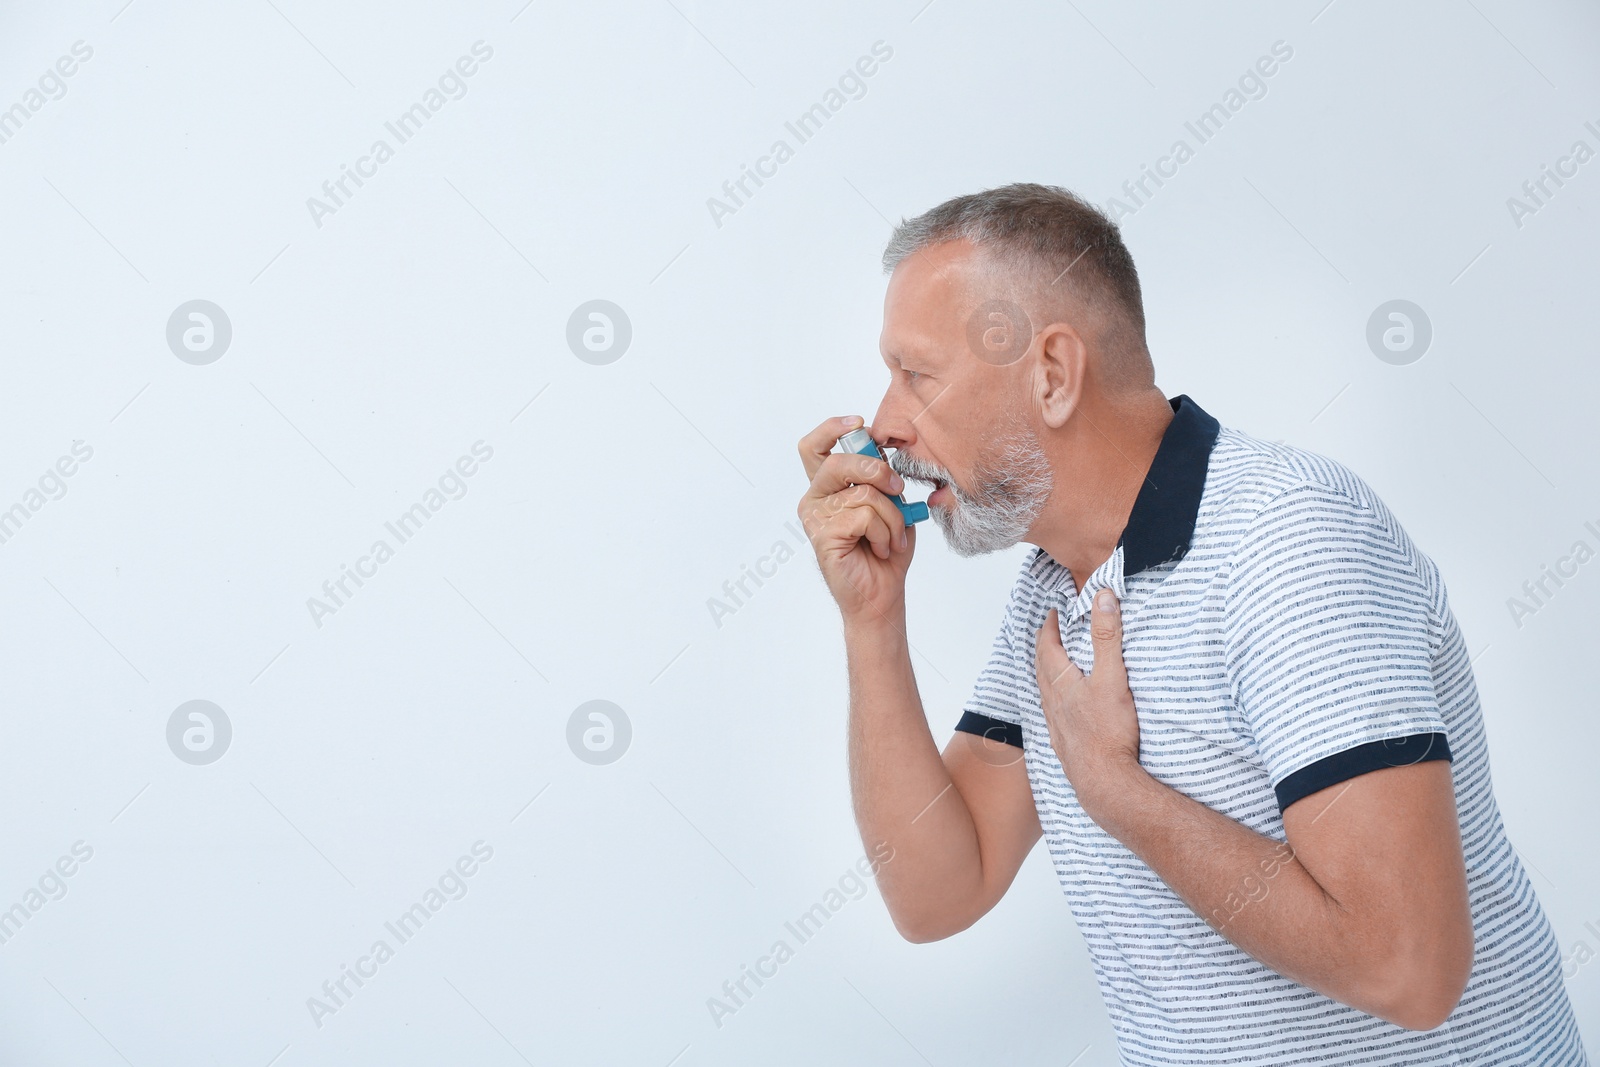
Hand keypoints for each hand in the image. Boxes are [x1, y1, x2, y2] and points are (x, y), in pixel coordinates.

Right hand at [796, 416, 915, 623]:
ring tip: (893, 537)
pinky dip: (885, 532)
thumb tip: (884, 450)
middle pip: (838, 462)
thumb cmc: (885, 549)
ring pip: (863, 494)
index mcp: (829, 485)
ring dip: (892, 516)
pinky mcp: (821, 535)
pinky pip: (864, 517)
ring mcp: (815, 517)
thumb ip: (883, 477)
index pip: (815, 445)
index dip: (833, 427)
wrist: (882, 594)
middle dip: (878, 470)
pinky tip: (881, 548)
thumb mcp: (891, 504)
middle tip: (898, 489)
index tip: (860, 423)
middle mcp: (816, 498)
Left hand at [1035, 590, 1143, 819]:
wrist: (1105, 782)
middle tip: (1050, 632)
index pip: (1046, 645)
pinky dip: (1054, 700)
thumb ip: (1106, 637)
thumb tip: (1102, 598)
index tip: (1054, 612)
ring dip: (1046, 673)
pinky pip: (1052, 714)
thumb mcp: (1112, 677)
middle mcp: (1052, 702)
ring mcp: (1056, 724)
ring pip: (1044, 691)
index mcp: (1060, 682)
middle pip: (1041, 667)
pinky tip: (1062, 708)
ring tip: (1054, 664)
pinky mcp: (1064, 743)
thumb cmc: (1108, 732)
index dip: (1049, 626)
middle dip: (1045, 646)